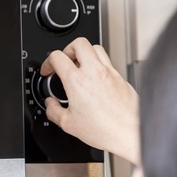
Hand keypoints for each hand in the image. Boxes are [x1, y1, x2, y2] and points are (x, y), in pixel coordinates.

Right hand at [40, 37, 140, 165]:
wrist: (129, 133)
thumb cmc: (104, 129)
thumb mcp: (68, 124)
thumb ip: (53, 111)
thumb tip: (50, 105)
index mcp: (77, 81)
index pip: (57, 57)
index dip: (48, 62)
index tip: (48, 70)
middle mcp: (94, 72)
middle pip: (79, 43)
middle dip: (67, 49)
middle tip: (65, 61)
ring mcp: (109, 73)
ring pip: (96, 48)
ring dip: (85, 53)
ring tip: (80, 66)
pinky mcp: (120, 78)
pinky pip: (108, 62)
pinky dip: (99, 65)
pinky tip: (95, 79)